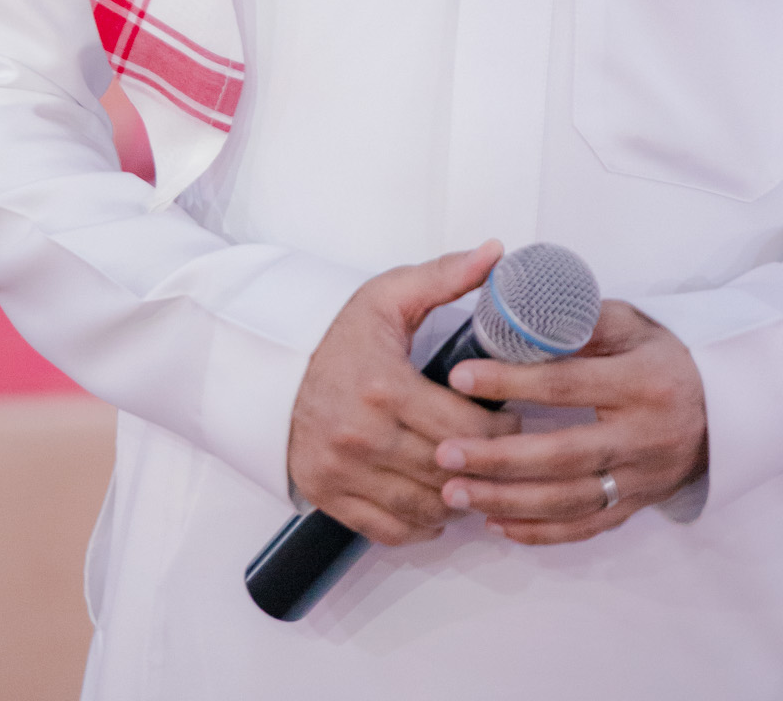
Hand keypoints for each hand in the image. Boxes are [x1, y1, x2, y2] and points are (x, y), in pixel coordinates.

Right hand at [287, 240, 520, 546]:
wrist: (270, 362)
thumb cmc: (336, 332)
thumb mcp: (390, 295)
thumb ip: (446, 276)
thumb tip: (495, 253)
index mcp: (384, 387)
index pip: (465, 429)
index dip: (502, 430)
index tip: (512, 420)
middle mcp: (362, 436)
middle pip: (449, 471)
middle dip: (487, 464)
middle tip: (504, 451)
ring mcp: (342, 471)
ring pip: (425, 507)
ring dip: (459, 498)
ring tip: (475, 476)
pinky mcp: (329, 495)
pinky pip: (389, 529)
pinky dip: (422, 525)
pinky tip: (438, 503)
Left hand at [432, 300, 706, 544]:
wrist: (723, 411)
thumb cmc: (665, 359)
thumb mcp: (632, 325)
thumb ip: (581, 324)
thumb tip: (519, 319)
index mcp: (640, 383)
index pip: (566, 384)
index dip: (512, 381)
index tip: (461, 376)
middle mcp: (642, 437)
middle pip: (562, 455)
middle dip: (499, 458)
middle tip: (445, 452)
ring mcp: (640, 479)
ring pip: (568, 501)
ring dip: (507, 500)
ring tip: (455, 491)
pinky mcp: (635, 507)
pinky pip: (582, 527)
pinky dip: (537, 531)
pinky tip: (495, 521)